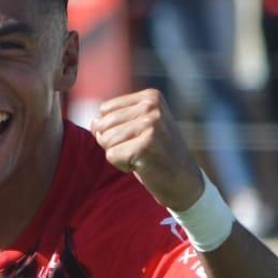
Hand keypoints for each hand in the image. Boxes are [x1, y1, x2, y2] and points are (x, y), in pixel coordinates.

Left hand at [90, 89, 205, 210]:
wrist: (184, 180)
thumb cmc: (157, 154)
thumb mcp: (138, 129)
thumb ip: (114, 121)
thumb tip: (93, 122)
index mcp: (150, 97)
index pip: (105, 110)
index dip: (113, 129)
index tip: (137, 138)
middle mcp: (152, 107)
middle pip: (102, 124)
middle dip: (113, 143)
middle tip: (139, 150)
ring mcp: (151, 124)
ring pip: (105, 140)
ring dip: (119, 154)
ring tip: (141, 156)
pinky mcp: (147, 145)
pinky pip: (112, 155)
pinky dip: (122, 165)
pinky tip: (143, 165)